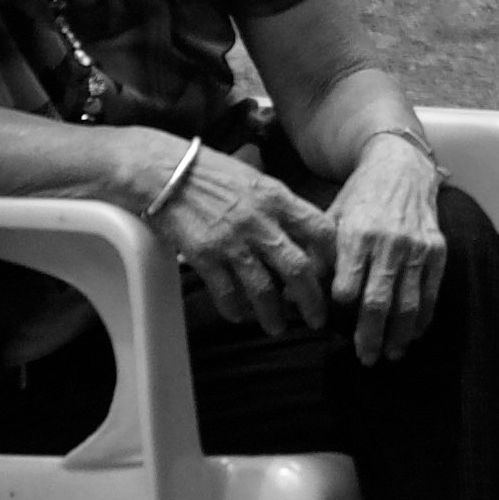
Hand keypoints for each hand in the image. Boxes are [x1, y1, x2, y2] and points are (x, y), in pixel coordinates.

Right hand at [145, 140, 333, 338]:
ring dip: (274, 315)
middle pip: (298, 269)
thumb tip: (302, 228)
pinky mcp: (205, 256)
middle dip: (312, 301)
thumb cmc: (210, 171)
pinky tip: (239, 316)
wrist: (164, 172)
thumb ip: (279, 203)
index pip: (321, 230)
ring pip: (264, 289)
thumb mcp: (255, 177)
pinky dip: (235, 310)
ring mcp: (232, 241)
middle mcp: (260, 221)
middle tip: (317, 319)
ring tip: (277, 327)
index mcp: (277, 197)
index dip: (333, 257)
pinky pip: (227, 293)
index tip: (334, 275)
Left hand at [321, 136, 446, 361]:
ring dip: (398, 335)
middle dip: (370, 336)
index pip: (346, 286)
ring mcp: (416, 248)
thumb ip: (316, 256)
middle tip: (365, 359)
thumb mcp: (330, 217)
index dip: (339, 311)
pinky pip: (431, 293)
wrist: (401, 166)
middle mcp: (388, 243)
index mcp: (356, 234)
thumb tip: (291, 294)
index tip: (332, 327)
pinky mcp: (437, 251)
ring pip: (407, 303)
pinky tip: (413, 334)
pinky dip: (422, 318)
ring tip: (390, 355)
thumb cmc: (359, 196)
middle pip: (378, 302)